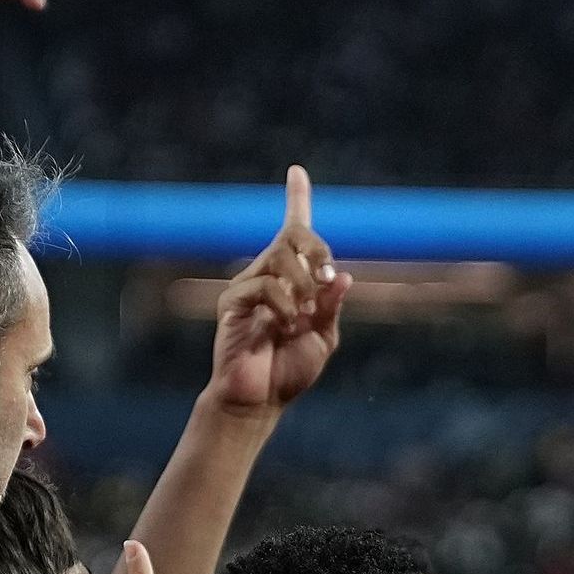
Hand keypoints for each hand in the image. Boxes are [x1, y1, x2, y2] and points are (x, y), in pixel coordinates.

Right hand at [202, 170, 350, 417]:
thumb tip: (341, 275)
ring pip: (280, 257)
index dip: (296, 200)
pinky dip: (284, 305)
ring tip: (304, 315)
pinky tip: (283, 326)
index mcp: (292, 280)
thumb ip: (331, 308)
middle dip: (316, 250)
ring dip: (302, 284)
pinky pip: (265, 286)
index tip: (297, 172)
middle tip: (326, 279)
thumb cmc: (289, 371)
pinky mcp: (232, 302)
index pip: (294, 232)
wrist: (259, 401)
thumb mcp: (323, 338)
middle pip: (292, 236)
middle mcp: (267, 275)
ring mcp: (248, 286)